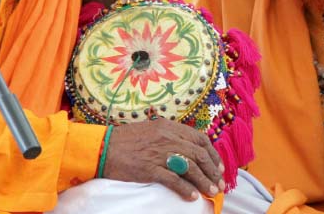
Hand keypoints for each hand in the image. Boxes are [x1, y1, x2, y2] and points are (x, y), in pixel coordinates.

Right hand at [104, 118, 223, 200]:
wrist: (103, 147)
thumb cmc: (127, 139)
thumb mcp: (153, 130)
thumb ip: (171, 136)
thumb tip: (188, 149)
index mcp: (171, 127)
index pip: (200, 139)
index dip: (212, 154)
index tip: (218, 167)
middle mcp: (168, 138)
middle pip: (199, 155)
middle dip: (212, 170)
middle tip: (219, 184)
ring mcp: (160, 153)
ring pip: (190, 167)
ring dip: (203, 181)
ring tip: (211, 191)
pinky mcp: (150, 169)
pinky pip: (173, 180)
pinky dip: (185, 189)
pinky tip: (192, 196)